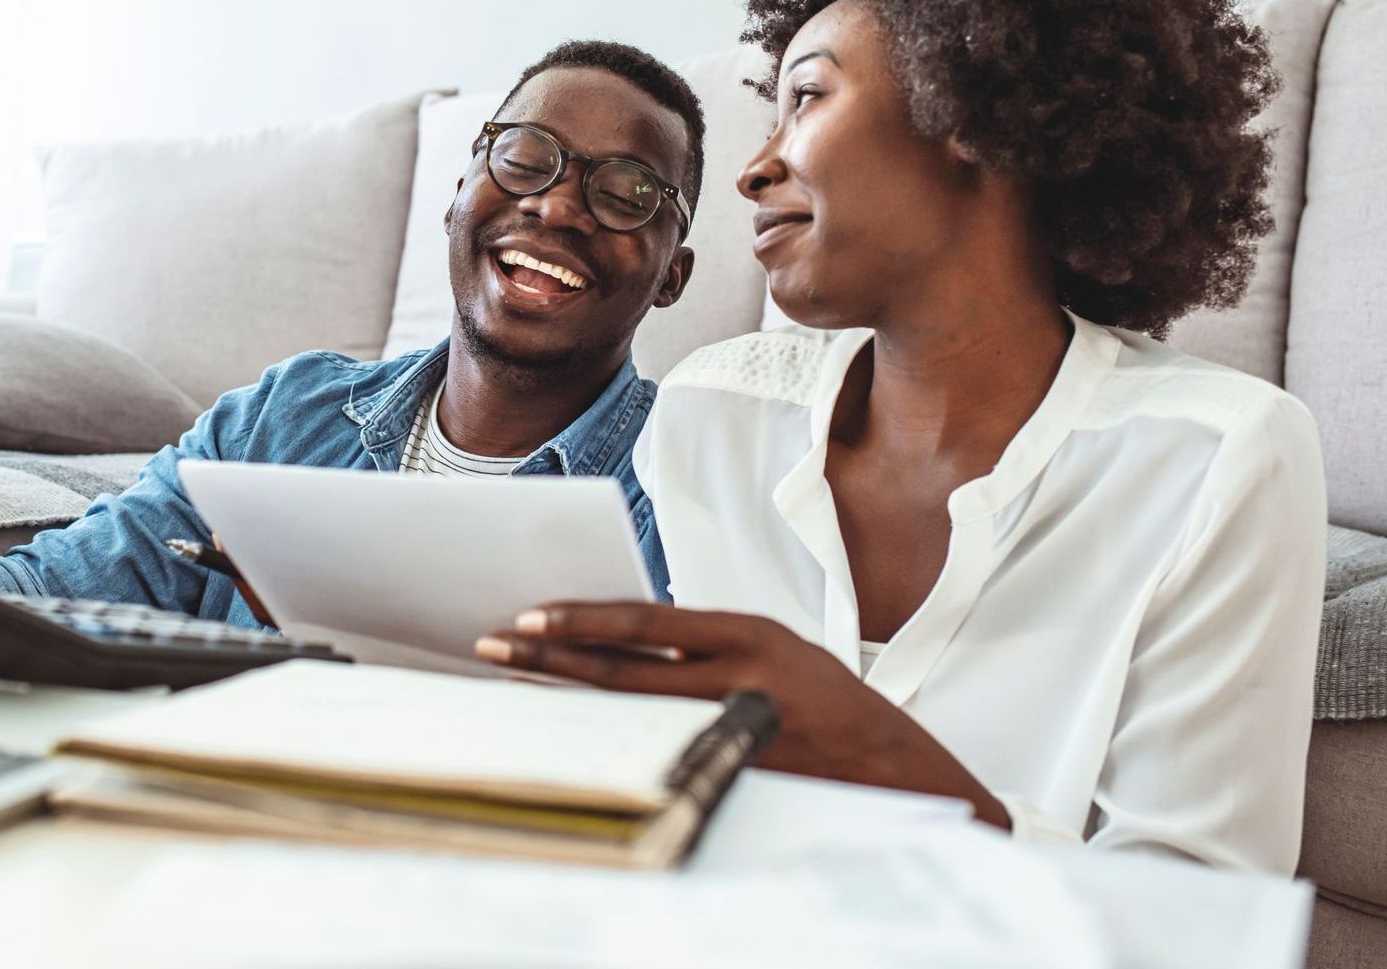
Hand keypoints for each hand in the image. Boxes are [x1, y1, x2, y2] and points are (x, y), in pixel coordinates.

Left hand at [475, 601, 1009, 828]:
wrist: (891, 764)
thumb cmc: (825, 699)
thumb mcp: (774, 649)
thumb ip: (705, 642)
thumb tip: (623, 635)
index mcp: (752, 635)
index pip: (648, 622)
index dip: (584, 620)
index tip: (533, 617)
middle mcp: (738, 680)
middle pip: (623, 669)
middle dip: (552, 657)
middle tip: (496, 645)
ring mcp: (731, 731)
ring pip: (627, 710)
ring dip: (566, 695)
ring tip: (513, 681)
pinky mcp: (729, 770)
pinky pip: (651, 747)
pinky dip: (604, 734)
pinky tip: (565, 729)